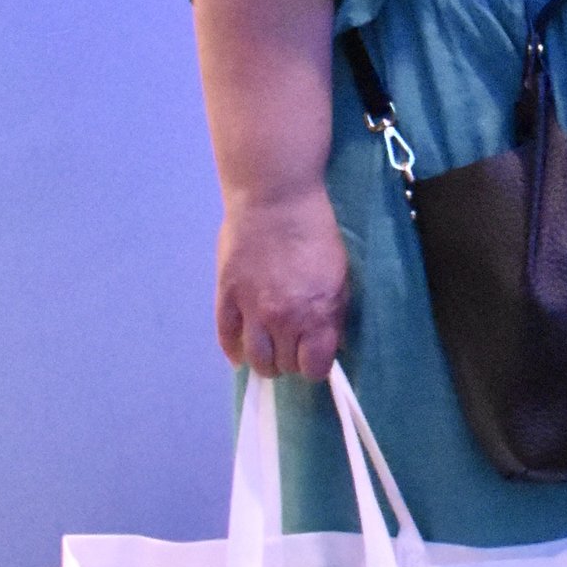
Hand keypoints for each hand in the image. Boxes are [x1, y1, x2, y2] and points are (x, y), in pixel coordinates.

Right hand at [216, 188, 348, 378]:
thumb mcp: (340, 274)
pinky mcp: (226, 297)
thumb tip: (330, 343)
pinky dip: (234, 350)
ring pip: (255, 359)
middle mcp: (283, 320)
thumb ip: (334, 313)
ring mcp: (250, 311)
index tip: (316, 357)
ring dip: (264, 361)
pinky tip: (241, 351)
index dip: (316, 365)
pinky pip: (226, 339)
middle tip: (292, 346)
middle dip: (291, 360)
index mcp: (316, 314)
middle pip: (284, 365)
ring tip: (268, 351)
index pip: (315, 367)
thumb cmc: (317, 231)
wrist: (275, 198)